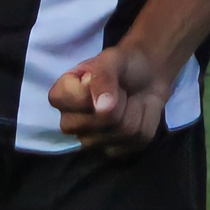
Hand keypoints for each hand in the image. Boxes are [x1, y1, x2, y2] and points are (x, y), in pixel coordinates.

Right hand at [50, 41, 179, 153]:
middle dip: (115, 101)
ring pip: (117, 131)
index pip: (61, 99)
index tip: (102, 76)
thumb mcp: (112, 59)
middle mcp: (71, 123)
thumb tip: (102, 108)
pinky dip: (144, 120)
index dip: (87, 89)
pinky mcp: (116, 150)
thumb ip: (103, 75)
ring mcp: (92, 140)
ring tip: (128, 98)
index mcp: (62, 96)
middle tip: (119, 88)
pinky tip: (137, 111)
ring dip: (131, 109)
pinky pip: (134, 139)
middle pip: (91, 122)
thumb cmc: (123, 65)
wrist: (148, 76)